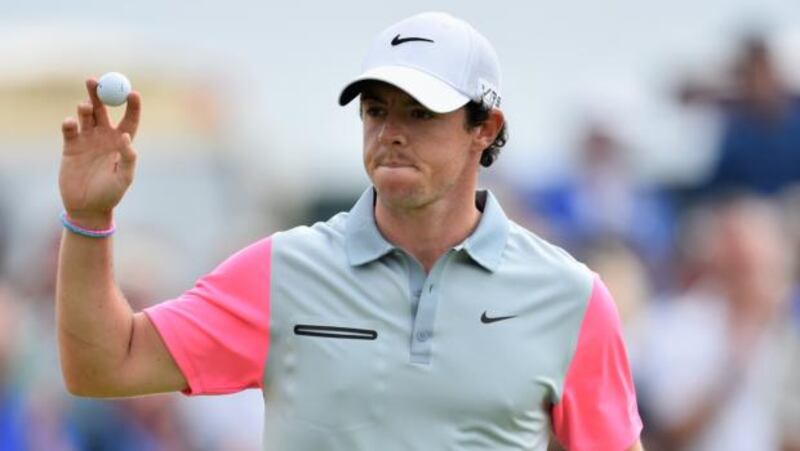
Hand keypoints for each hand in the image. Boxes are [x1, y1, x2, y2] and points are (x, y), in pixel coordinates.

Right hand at [59, 78, 140, 228]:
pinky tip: (71, 124)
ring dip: (85, 106)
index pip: (129, 119)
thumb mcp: (124, 178)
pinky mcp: (70, 145)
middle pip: (103, 109)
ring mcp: (87, 139)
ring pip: (86, 115)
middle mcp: (105, 137)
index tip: (133, 93)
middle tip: (94, 80)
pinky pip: (69, 128)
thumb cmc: (110, 194)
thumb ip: (128, 158)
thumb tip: (126, 137)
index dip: (132, 105)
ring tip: (84, 107)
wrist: (87, 207)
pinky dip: (69, 123)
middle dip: (99, 93)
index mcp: (122, 142)